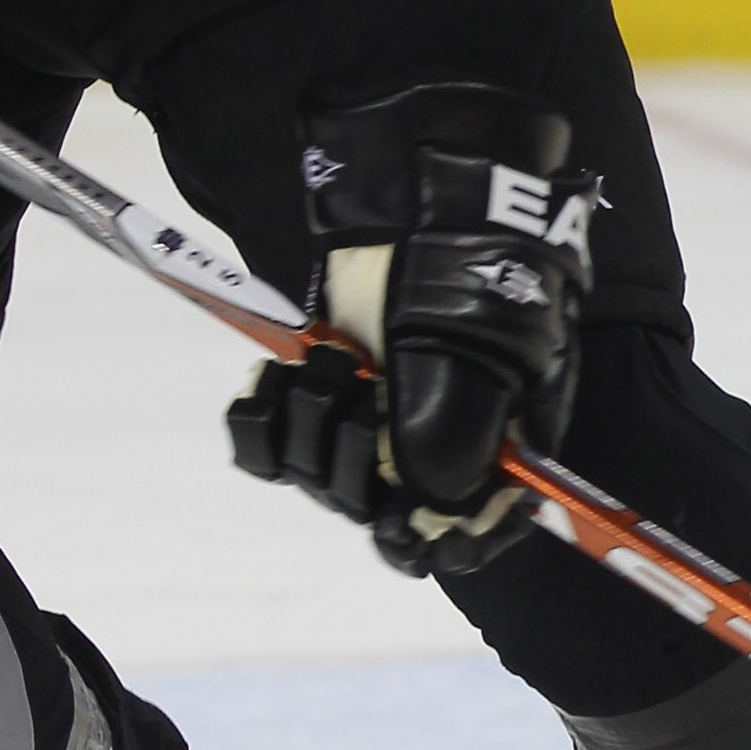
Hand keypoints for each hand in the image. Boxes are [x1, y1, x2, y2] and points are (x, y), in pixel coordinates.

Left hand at [227, 85, 594, 575]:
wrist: (419, 206)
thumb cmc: (471, 284)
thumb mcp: (488, 368)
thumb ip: (461, 452)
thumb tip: (430, 517)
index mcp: (483, 455)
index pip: (461, 539)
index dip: (435, 543)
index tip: (401, 523)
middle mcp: (420, 450)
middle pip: (372, 514)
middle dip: (354, 461)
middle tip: (365, 400)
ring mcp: (362, 422)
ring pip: (313, 477)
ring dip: (312, 420)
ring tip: (333, 363)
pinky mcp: (309, 393)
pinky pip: (263, 445)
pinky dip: (261, 413)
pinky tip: (276, 375)